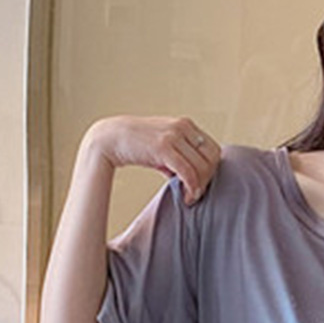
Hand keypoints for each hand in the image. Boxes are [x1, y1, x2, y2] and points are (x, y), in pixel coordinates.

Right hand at [81, 115, 221, 205]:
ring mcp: (173, 135)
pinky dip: (191, 188)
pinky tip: (186, 197)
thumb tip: (196, 179)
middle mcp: (183, 126)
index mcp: (186, 124)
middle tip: (195, 193)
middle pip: (212, 158)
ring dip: (199, 187)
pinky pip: (188, 172)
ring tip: (189, 196)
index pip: (213, 149)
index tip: (200, 184)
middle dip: (207, 179)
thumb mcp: (164, 147)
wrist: (110, 138)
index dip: (210, 170)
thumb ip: (181, 157)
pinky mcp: (164, 147)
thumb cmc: (137, 146)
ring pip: (202, 167)